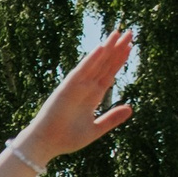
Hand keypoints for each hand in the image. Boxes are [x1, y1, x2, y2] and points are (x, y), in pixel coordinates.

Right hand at [18, 32, 134, 165]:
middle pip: (105, 64)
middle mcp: (85, 87)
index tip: (130, 47)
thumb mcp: (95, 129)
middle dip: (117, 48)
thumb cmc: (66, 139)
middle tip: (130, 32)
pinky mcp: (67, 88)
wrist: (46, 144)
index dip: (120, 60)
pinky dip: (91, 59)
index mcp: (92, 96)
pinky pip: (81, 71)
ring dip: (107, 48)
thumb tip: (131, 108)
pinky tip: (102, 48)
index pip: (109, 73)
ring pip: (96, 63)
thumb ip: (111, 118)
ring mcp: (77, 86)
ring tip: (118, 33)